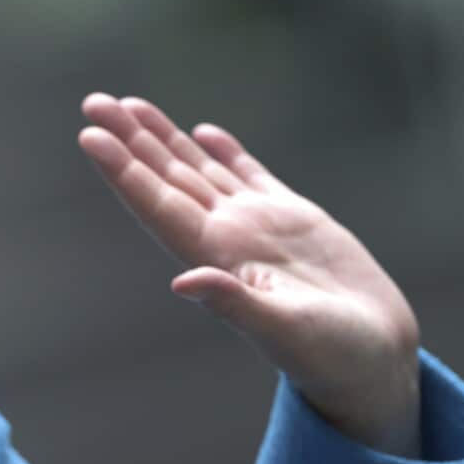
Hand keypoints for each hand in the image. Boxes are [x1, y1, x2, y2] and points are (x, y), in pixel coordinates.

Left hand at [77, 94, 422, 458]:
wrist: (374, 362)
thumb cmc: (331, 356)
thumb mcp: (284, 331)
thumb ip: (235, 304)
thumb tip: (182, 282)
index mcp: (216, 258)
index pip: (157, 205)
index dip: (123, 171)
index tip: (89, 136)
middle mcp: (227, 237)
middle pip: (167, 178)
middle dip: (130, 140)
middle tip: (93, 101)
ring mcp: (258, 226)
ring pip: (199, 170)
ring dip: (164, 139)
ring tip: (130, 105)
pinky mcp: (295, 220)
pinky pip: (249, 175)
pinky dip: (225, 152)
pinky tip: (201, 131)